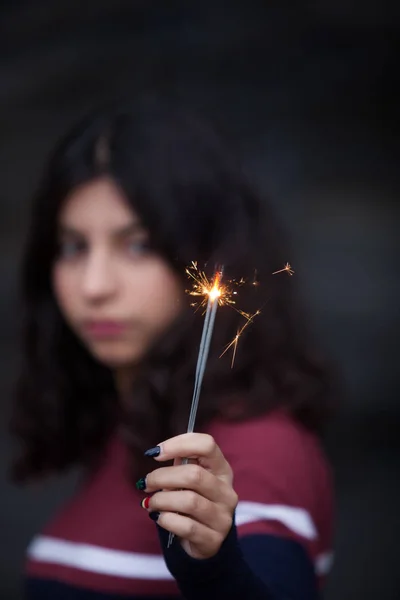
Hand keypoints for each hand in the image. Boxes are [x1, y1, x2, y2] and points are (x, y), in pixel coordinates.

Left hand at [138, 433, 237, 558]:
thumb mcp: (189, 479)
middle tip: (146, 483)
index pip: (207, 445)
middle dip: (162, 477)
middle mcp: (226, 491)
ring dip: (161, 500)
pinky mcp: (213, 539)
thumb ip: (179, 463)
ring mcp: (223, 517)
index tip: (155, 453)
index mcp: (222, 469)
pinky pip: (186, 526)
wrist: (204, 541)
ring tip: (150, 502)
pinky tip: (158, 517)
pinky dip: (166, 519)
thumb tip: (156, 453)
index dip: (179, 444)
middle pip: (194, 475)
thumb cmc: (192, 500)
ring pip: (189, 501)